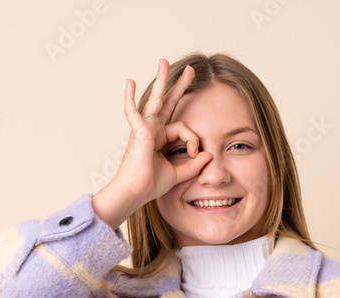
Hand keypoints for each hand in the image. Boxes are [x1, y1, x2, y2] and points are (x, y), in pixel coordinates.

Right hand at [92, 59, 212, 228]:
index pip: (183, 128)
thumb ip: (194, 165)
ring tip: (164, 61)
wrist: (135, 193)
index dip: (193, 139)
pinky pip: (133, 112)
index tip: (196, 153)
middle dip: (179, 86)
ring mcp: (144, 129)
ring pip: (155, 100)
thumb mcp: (178, 173)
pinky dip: (130, 98)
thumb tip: (209, 154)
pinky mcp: (139, 132)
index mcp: (160, 138)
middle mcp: (152, 130)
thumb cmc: (149, 185)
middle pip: (168, 102)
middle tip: (190, 70)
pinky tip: (130, 83)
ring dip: (161, 80)